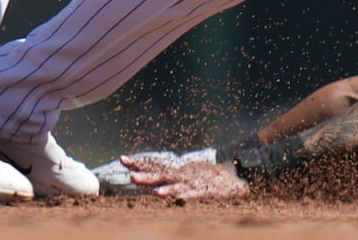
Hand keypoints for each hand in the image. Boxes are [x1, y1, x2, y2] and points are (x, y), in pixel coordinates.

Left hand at [121, 155, 249, 200]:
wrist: (235, 174)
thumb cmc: (208, 178)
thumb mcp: (186, 176)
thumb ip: (170, 180)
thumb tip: (151, 183)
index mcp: (176, 172)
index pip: (154, 165)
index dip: (138, 162)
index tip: (122, 158)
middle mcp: (183, 175)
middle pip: (163, 175)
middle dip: (147, 176)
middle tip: (131, 177)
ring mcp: (195, 183)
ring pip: (180, 187)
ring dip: (168, 190)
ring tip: (156, 194)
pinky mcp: (209, 191)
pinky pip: (198, 195)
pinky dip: (190, 197)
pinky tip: (182, 199)